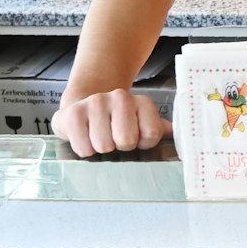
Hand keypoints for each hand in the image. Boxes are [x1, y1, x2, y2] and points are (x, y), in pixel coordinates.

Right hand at [53, 89, 170, 157]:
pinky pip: (84, 148)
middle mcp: (120, 97)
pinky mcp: (73, 113)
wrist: (82, 109)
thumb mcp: (140, 124)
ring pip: (104, 145)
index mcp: (142, 102)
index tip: (136, 139)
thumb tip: (172, 131)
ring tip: (98, 137)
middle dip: (120, 146)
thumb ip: (157, 129)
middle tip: (114, 139)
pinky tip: (85, 138)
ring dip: (101, 148)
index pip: (151, 133)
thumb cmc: (115, 123)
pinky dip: (84, 149)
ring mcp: (96, 102)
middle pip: (126, 140)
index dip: (142, 143)